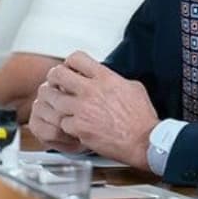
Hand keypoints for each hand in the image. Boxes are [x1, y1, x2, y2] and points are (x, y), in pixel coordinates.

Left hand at [34, 51, 157, 169]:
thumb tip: (109, 78)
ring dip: (55, 102)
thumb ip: (116, 79)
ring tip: (60, 106)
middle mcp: (91, 91)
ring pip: (54, 99)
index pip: (77, 58)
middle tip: (55, 84)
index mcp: (105, 78)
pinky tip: (73, 126)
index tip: (69, 68)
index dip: (69, 62)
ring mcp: (83, 109)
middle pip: (58, 74)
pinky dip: (66, 125)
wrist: (143, 141)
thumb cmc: (141, 118)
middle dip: (54, 78)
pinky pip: (62, 122)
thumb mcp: (133, 87)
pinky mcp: (79, 128)